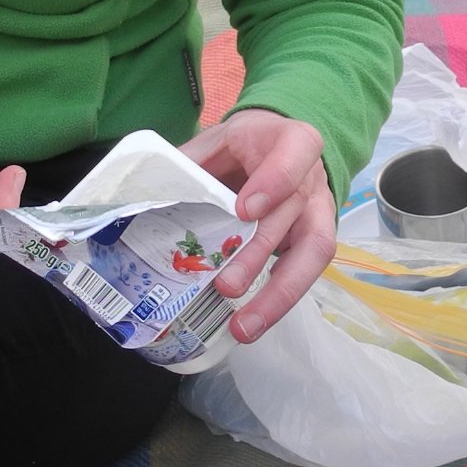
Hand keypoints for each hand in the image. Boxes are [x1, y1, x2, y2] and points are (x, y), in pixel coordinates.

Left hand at [179, 108, 335, 342]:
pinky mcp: (313, 242)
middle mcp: (313, 179)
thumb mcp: (219, 139)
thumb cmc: (246, 145)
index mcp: (293, 140)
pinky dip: (277, 301)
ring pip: (314, 253)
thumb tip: (148, 191)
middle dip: (259, 253)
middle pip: (294, 213)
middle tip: (227, 285)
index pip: (297, 151)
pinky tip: (251, 323)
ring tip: (245, 327)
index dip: (275, 181)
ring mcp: (318, 213)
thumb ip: (191, 160)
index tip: (244, 209)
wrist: (279, 147)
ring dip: (279, 294)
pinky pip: (304, 274)